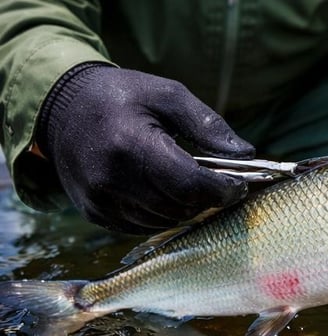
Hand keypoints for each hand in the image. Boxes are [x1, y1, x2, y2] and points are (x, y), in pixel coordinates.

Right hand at [36, 63, 254, 233]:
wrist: (60, 109)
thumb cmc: (121, 98)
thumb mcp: (167, 95)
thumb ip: (208, 125)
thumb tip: (246, 155)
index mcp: (130, 145)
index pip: (189, 185)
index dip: (222, 190)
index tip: (239, 185)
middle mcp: (111, 179)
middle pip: (180, 207)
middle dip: (207, 199)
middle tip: (221, 185)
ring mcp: (100, 201)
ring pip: (165, 221)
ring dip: (186, 208)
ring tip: (191, 185)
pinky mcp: (96, 214)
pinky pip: (143, 226)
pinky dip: (163, 214)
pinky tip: (165, 192)